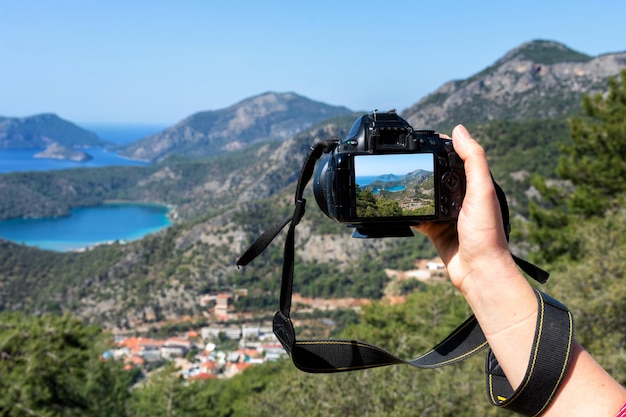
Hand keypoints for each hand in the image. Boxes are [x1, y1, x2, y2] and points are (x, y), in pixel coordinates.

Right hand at [414, 124, 516, 294]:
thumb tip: (458, 130)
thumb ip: (473, 160)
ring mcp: (447, 214)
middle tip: (402, 158)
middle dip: (422, 167)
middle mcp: (462, 197)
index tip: (424, 138)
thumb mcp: (481, 191)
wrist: (480, 272)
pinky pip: (418, 216)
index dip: (442, 146)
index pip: (457, 158)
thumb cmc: (486, 234)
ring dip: (414, 190)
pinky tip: (399, 207)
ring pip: (426, 195)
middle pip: (437, 175)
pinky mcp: (436, 230)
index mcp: (475, 184)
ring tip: (397, 179)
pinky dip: (409, 212)